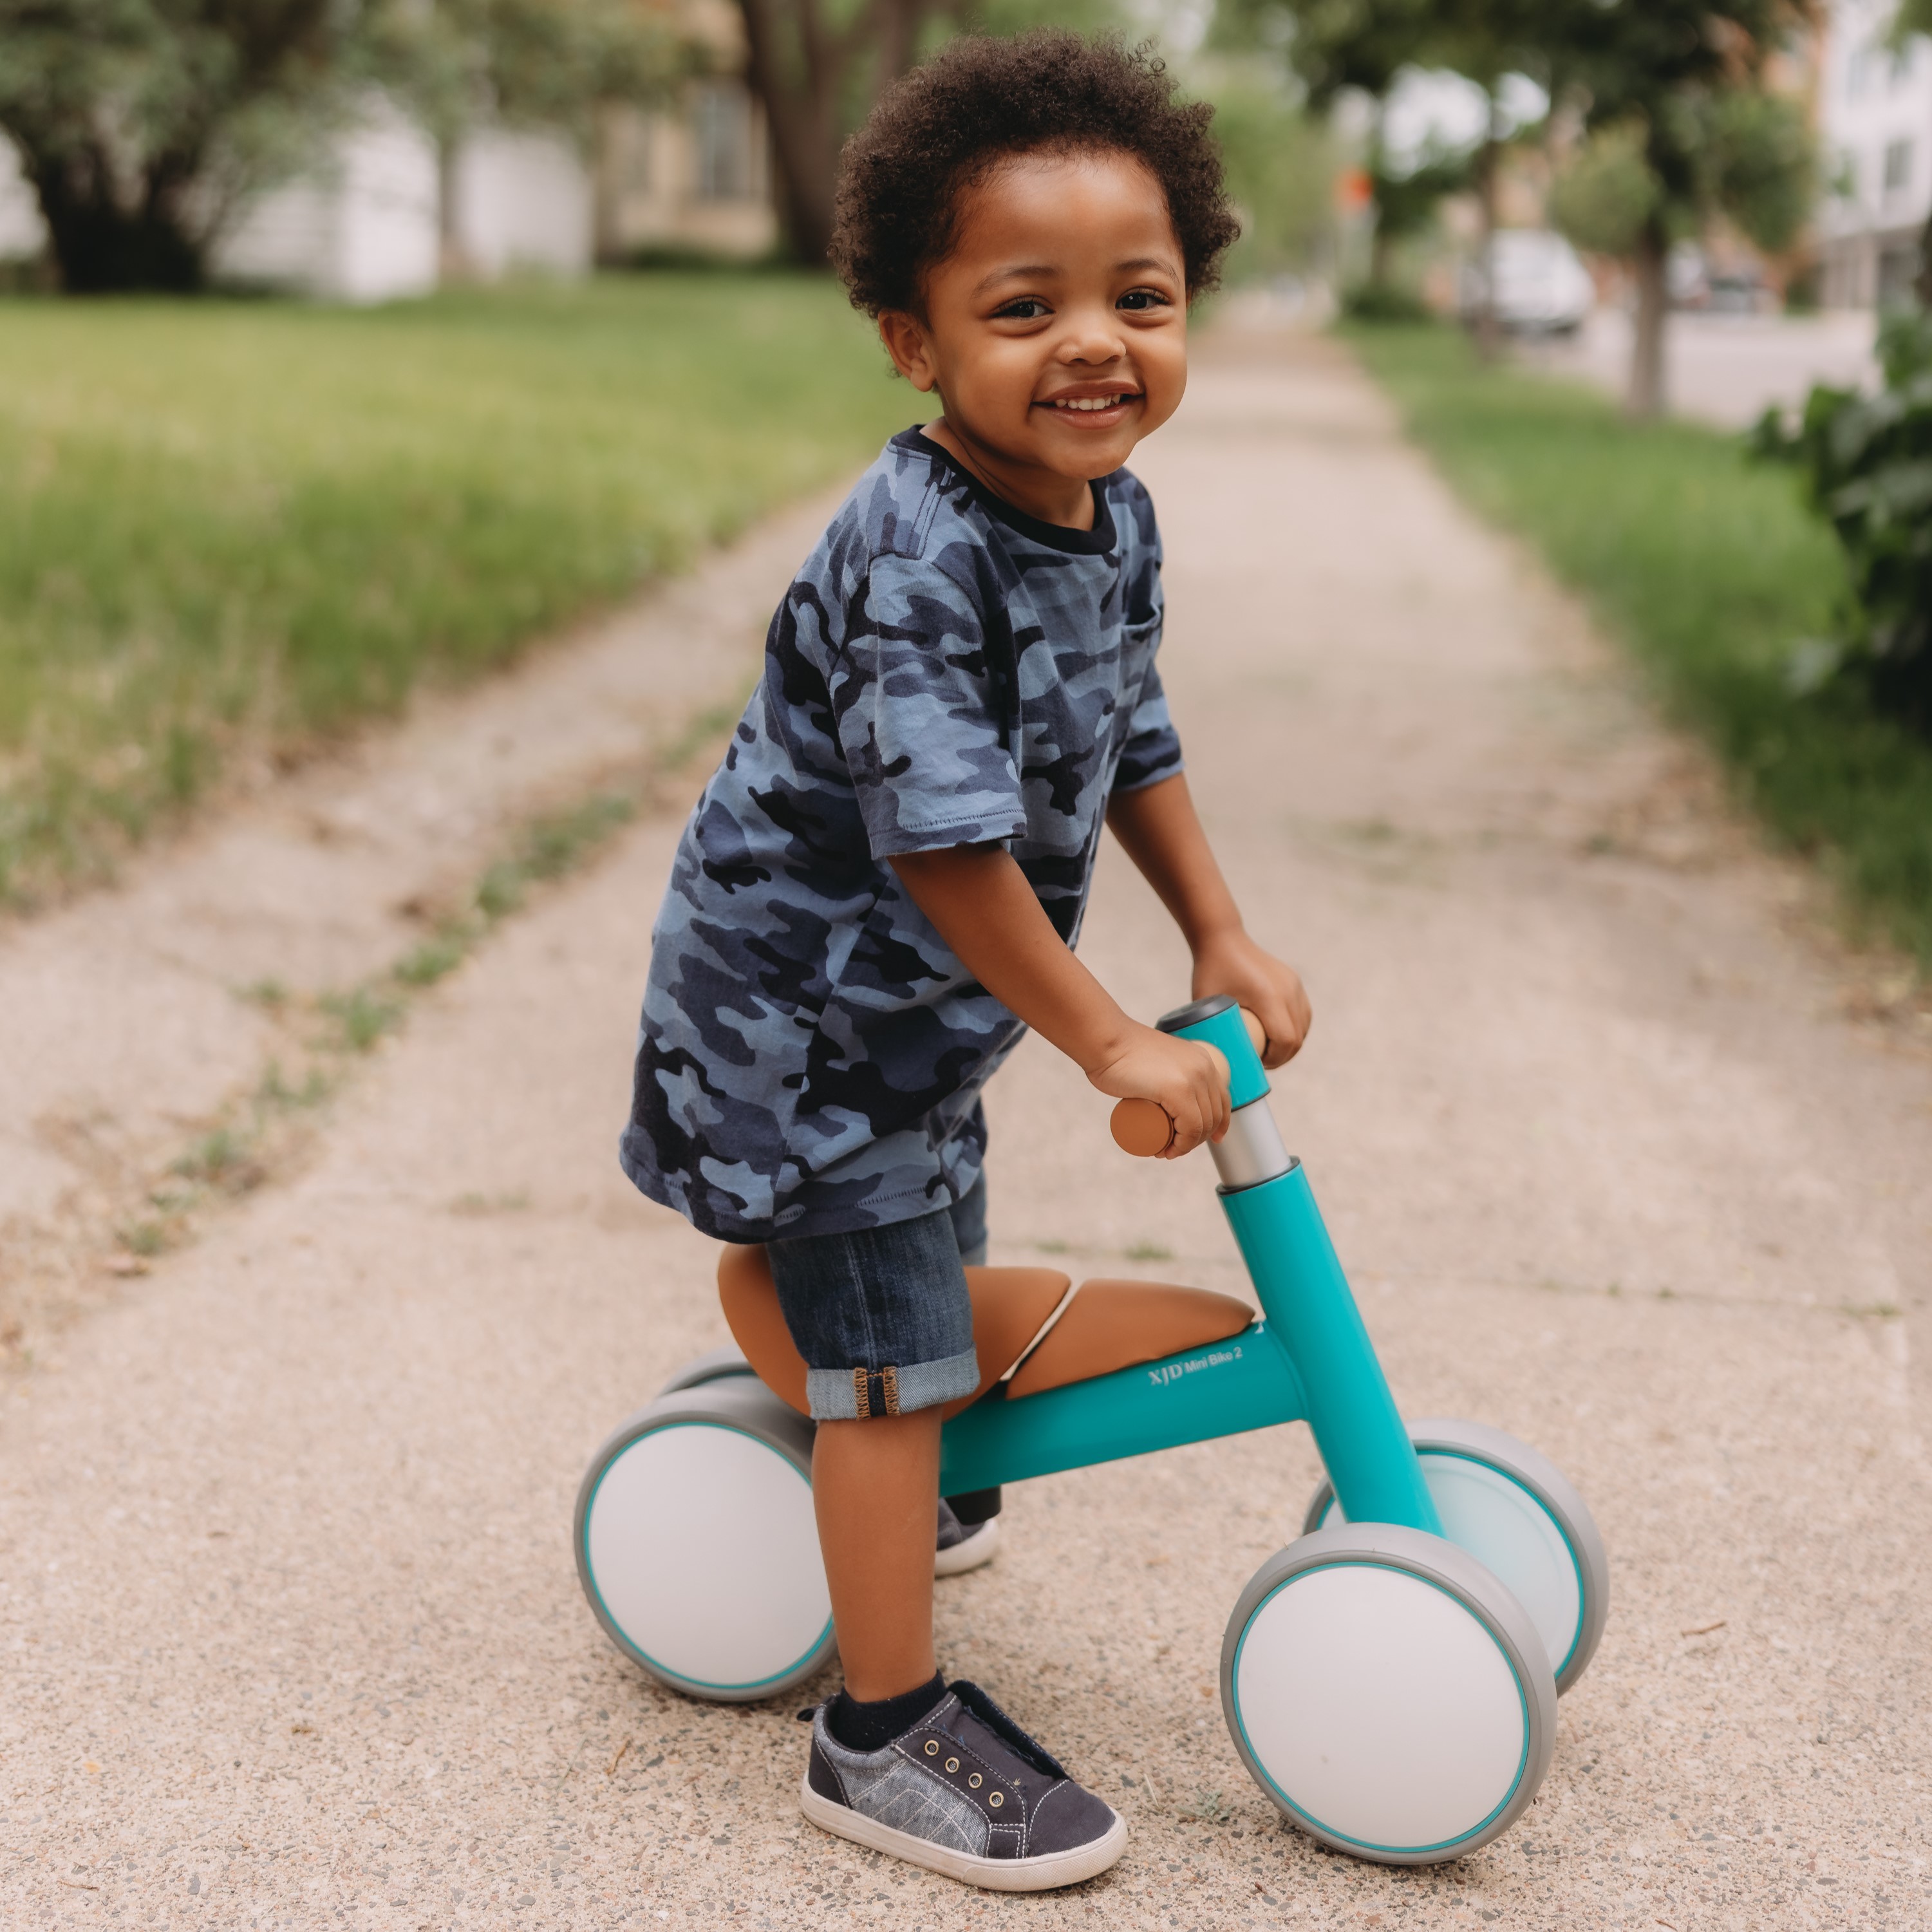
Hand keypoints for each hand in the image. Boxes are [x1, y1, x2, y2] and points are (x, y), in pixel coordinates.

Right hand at [1086, 1025, 1231, 1158]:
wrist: (1105, 1041)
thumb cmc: (1121, 1051)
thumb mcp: (1157, 1056)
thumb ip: (1163, 1064)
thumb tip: (1162, 1082)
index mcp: (1203, 1060)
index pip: (1222, 1099)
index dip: (1219, 1124)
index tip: (1206, 1139)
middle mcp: (1204, 1067)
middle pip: (1212, 1116)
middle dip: (1196, 1140)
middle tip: (1169, 1147)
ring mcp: (1193, 1078)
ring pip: (1201, 1125)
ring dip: (1186, 1146)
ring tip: (1164, 1150)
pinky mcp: (1178, 1089)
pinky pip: (1190, 1127)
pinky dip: (1182, 1146)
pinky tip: (1169, 1151)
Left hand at [1191, 930, 1311, 1069]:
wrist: (1223, 938)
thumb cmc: (1210, 970)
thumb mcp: (1205, 1003)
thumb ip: (1210, 1029)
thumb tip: (1211, 1060)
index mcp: (1269, 997)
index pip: (1286, 1040)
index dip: (1276, 1060)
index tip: (1259, 1065)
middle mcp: (1287, 990)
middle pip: (1297, 1037)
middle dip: (1283, 1056)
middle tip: (1263, 1064)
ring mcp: (1294, 984)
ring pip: (1303, 1026)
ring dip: (1291, 1043)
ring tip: (1271, 1052)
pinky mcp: (1294, 981)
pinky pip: (1303, 1012)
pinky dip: (1295, 1028)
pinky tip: (1280, 1036)